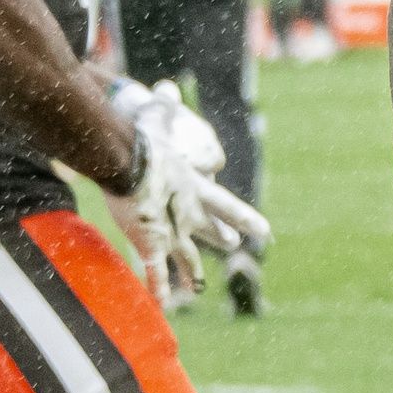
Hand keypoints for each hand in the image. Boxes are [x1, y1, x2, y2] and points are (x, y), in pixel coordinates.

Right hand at [103, 87, 271, 306]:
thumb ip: (165, 107)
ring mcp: (171, 230)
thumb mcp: (158, 121)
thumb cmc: (143, 140)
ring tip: (195, 289)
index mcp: (194, 188)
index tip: (264, 232)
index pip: (226, 205)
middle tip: (232, 245)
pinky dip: (158, 288)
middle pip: (208, 229)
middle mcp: (188, 212)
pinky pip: (155, 271)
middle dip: (218, 237)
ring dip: (189, 274)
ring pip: (185, 257)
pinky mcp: (151, 242)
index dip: (244, 219)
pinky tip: (163, 306)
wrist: (128, 162)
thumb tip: (166, 86)